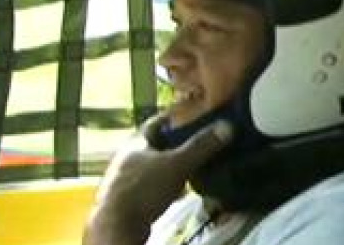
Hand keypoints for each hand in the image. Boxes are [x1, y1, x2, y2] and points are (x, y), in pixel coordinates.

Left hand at [82, 114, 232, 244]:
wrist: (116, 226)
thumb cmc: (144, 188)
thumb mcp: (177, 164)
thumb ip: (201, 146)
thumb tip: (227, 126)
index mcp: (136, 141)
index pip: (158, 121)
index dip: (177, 117)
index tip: (196, 116)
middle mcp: (128, 157)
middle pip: (157, 144)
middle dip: (178, 143)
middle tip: (200, 142)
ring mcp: (126, 179)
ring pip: (154, 165)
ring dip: (172, 165)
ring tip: (195, 165)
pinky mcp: (129, 198)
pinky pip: (152, 185)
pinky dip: (167, 184)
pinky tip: (180, 190)